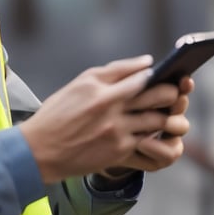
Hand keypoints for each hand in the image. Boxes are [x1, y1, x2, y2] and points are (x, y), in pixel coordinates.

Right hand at [18, 55, 178, 183]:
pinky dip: (156, 136)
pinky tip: (154, 132)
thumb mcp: (80, 84)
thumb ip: (113, 72)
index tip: (162, 73)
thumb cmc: (58, 112)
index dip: (157, 75)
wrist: (40, 149)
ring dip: (167, 116)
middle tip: (173, 92)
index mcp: (99, 90)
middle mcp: (109, 110)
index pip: (140, 77)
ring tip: (167, 112)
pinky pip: (149, 144)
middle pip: (156, 97)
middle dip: (170, 93)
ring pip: (157, 121)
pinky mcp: (119, 152)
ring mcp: (116, 133)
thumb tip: (146, 62)